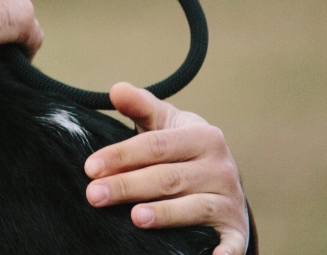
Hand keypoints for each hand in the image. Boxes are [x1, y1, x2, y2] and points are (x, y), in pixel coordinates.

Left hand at [84, 83, 248, 254]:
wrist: (224, 177)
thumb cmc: (183, 149)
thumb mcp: (166, 123)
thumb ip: (140, 106)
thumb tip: (115, 89)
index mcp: (203, 137)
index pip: (156, 145)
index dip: (122, 155)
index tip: (90, 168)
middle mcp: (220, 167)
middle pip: (168, 178)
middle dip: (128, 186)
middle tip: (94, 196)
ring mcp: (229, 199)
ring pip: (193, 207)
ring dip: (166, 214)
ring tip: (135, 218)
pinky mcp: (236, 228)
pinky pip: (232, 242)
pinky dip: (225, 252)